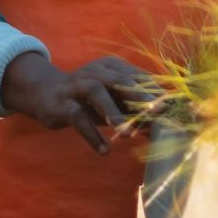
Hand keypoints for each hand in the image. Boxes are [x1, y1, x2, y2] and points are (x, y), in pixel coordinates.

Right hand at [0, 52, 160, 153]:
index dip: (156, 92)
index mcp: (112, 66)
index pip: (138, 77)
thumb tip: (161, 124)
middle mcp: (96, 71)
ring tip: (128, 134)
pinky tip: (104, 151)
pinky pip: (77, 117)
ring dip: (114, 114)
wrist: (44, 94)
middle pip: (121, 80)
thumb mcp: (112, 101)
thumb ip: (134, 109)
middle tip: (158, 114)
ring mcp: (77, 85)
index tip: (173, 109)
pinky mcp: (62, 103)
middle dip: (141, 97)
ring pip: (97, 93)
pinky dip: (92, 134)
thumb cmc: (88, 99)